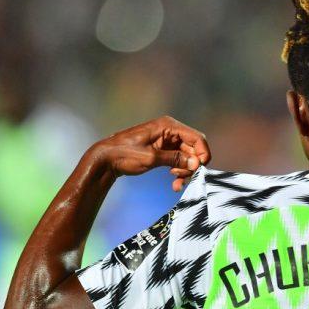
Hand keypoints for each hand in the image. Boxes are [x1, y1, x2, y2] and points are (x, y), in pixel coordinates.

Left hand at [91, 116, 210, 191]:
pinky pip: (179, 160)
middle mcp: (170, 130)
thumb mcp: (151, 157)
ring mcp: (167, 140)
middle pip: (194, 148)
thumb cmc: (125, 154)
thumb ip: (175, 159)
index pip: (197, 138)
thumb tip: (196, 163)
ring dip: (185, 171)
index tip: (199, 170)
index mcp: (168, 126)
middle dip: (192, 165)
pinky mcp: (164, 149)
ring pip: (188, 156)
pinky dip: (179, 170)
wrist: (106, 159)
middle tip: (184, 179)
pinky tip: (174, 181)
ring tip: (177, 183)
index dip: (203, 154)